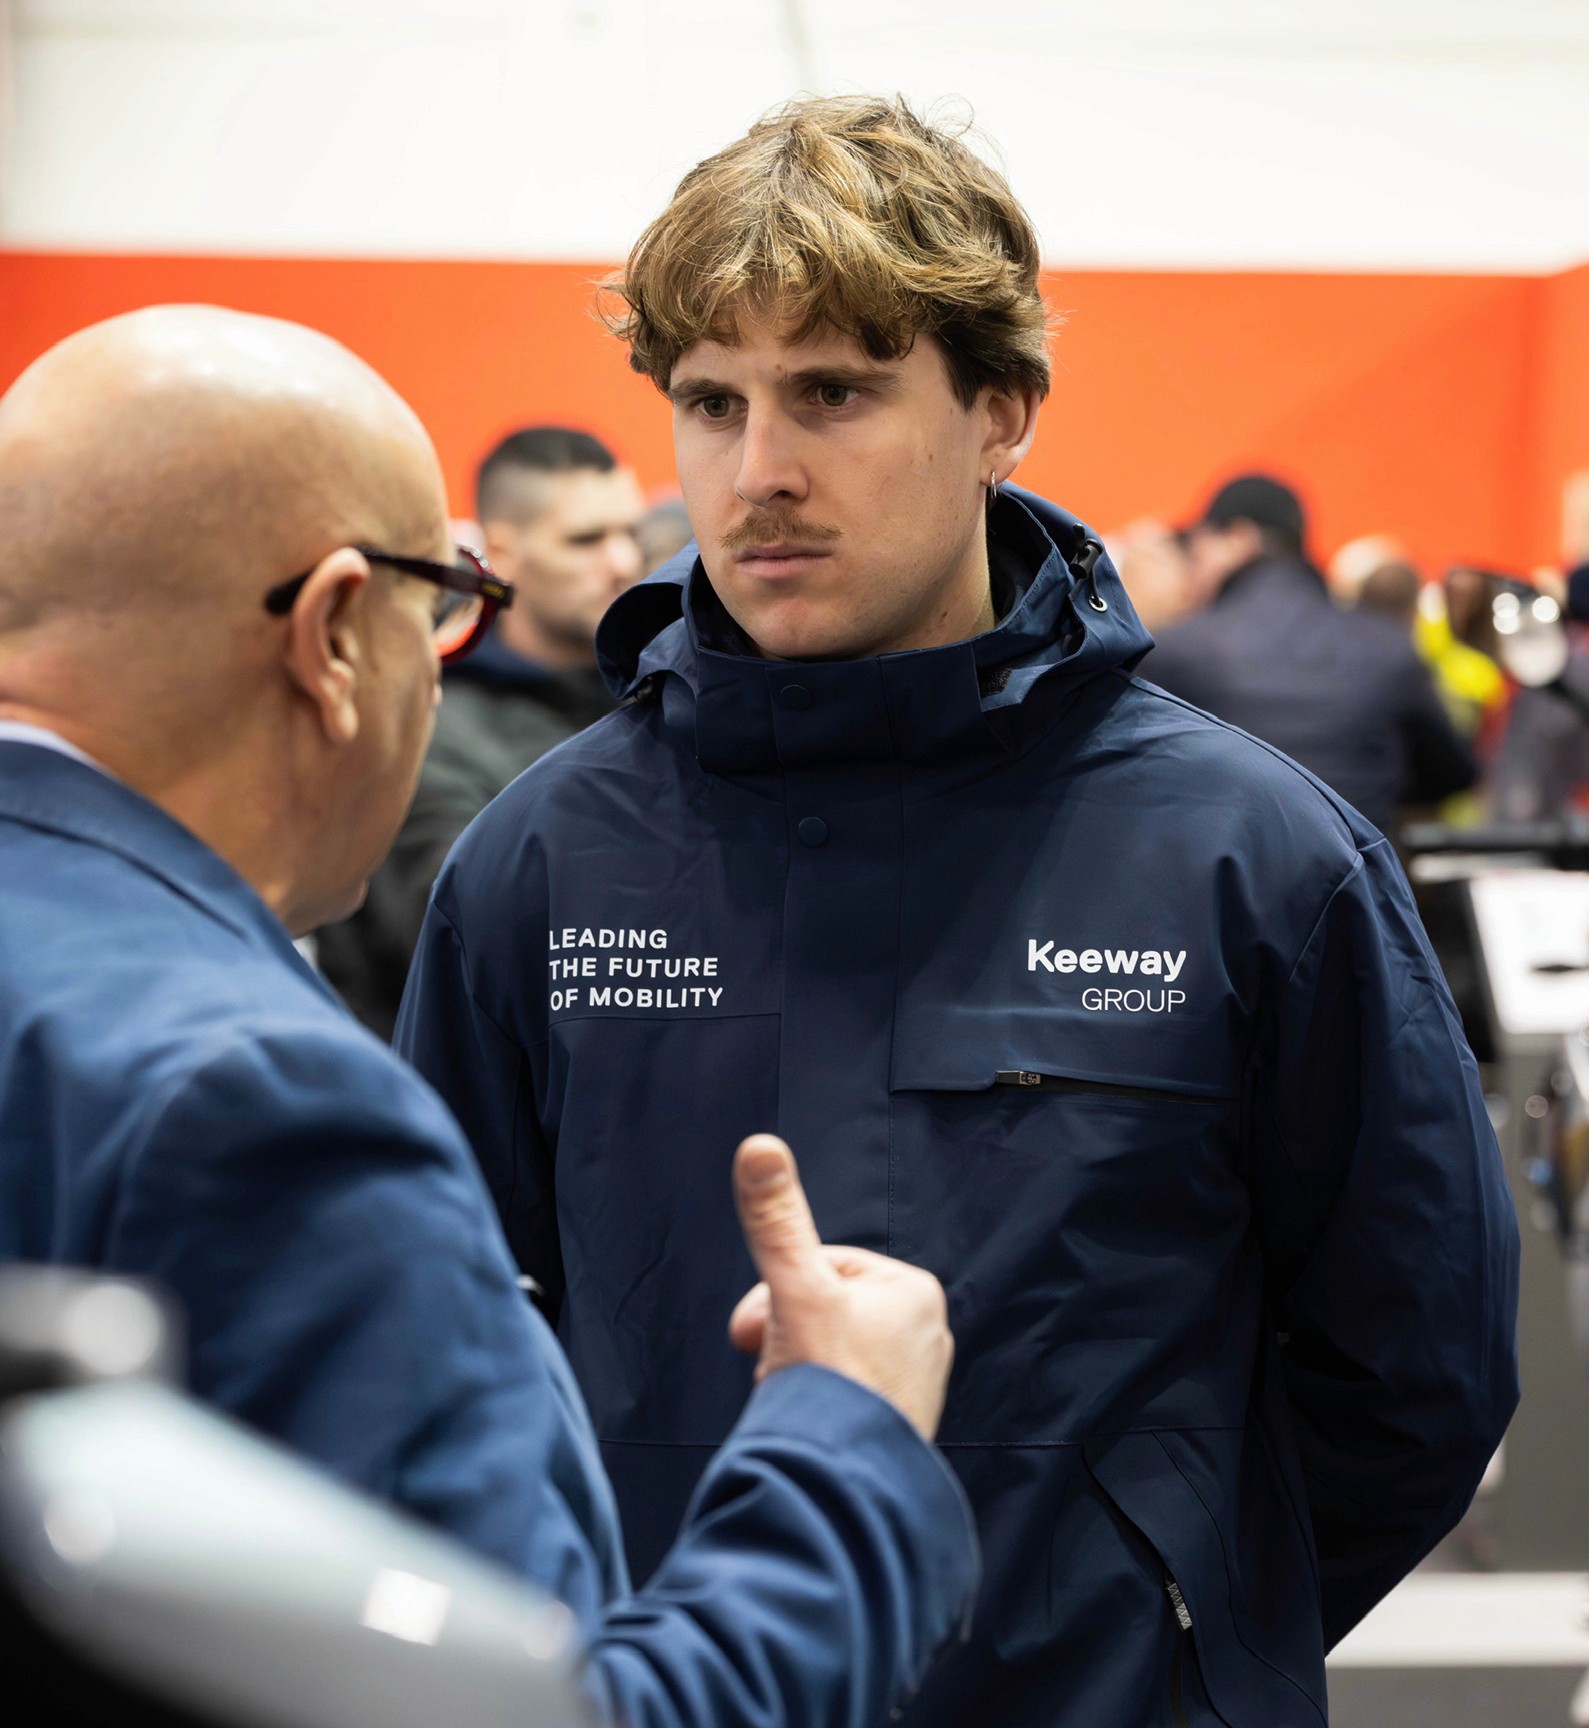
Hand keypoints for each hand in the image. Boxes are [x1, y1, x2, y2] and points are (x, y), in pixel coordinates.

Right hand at [727, 1134, 953, 1440]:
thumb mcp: (795, 1288)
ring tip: (794, 1398)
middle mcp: (926, 1332)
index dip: (780, 1293)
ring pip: (830, 1352)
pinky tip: (809, 1423)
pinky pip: (843, 1392)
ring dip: (797, 1369)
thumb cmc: (833, 1386)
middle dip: (787, 1335)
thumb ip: (776, 1219)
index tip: (762, 1326)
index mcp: (913, 1290)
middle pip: (825, 1309)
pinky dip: (816, 1402)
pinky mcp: (898, 1423)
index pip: (823, 1265)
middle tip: (779, 1367)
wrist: (844, 1488)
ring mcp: (915, 1382)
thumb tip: (760, 1147)